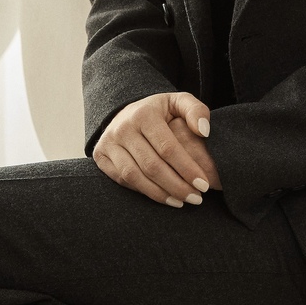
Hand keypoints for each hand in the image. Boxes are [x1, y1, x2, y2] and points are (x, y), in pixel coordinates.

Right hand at [93, 92, 220, 206]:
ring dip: (160, 194)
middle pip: (151, 165)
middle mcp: (123, 127)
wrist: (127, 112)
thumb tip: (204, 131)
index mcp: (145, 114)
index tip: (204, 184)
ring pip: (135, 176)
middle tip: (197, 198)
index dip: (187, 168)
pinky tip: (163, 197)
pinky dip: (143, 192)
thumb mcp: (179, 102)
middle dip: (177, 186)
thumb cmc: (161, 111)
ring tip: (181, 202)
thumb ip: (196, 111)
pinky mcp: (101, 156)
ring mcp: (109, 142)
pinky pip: (123, 180)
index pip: (167, 147)